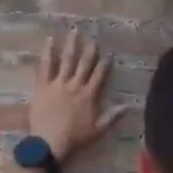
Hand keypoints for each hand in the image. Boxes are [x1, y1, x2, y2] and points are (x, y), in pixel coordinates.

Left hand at [28, 31, 126, 158]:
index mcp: (89, 95)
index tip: (109, 53)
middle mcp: (75, 85)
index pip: (99, 75)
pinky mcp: (43, 85)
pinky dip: (48, 52)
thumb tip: (129, 106)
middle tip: (93, 37)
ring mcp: (59, 83)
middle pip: (84, 64)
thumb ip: (112, 116)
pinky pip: (45, 66)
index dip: (105, 64)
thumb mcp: (98, 129)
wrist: (50, 141)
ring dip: (71, 45)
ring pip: (67, 60)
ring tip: (74, 31)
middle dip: (89, 50)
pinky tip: (49, 40)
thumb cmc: (74, 138)